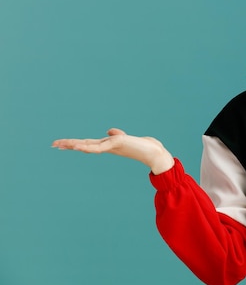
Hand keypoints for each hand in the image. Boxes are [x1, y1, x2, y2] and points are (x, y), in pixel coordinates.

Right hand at [52, 128, 174, 173]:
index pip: (88, 143)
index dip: (75, 143)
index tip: (62, 144)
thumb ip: (117, 135)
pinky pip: (99, 146)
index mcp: (108, 145)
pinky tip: (79, 146)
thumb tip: (109, 131)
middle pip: (85, 144)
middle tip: (53, 144)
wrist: (155, 153)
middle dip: (69, 144)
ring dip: (74, 145)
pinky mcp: (117, 144)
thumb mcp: (127, 139)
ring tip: (60, 144)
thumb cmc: (142, 147)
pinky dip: (88, 147)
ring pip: (89, 145)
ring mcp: (111, 146)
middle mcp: (108, 146)